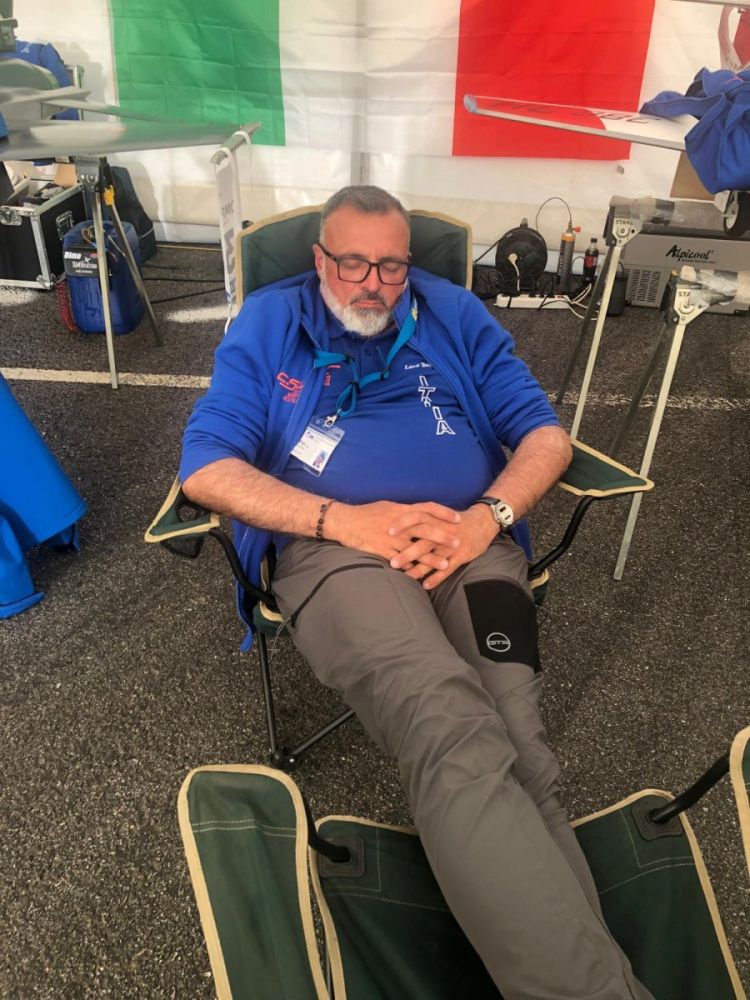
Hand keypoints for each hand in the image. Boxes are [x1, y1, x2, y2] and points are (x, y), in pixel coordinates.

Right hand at [326, 499, 460, 567]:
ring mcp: (392, 538)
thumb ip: (404, 510)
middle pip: (426, 529)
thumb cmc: (366, 513)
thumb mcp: (387, 506)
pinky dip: (411, 569)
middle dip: (443, 536)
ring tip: (446, 564)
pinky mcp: (384, 551)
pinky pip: (401, 562)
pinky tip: (421, 575)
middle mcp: (399, 524)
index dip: (444, 512)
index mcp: (401, 509)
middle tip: (458, 542)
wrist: (346, 522)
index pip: (427, 508)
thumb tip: (417, 512)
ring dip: (432, 558)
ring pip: (416, 549)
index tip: (458, 517)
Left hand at [388, 505, 498, 589]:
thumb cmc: (456, 521)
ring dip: (419, 569)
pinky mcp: (462, 556)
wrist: (483, 522)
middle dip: (407, 553)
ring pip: (433, 558)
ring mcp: (451, 546)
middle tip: (392, 563)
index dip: (402, 524)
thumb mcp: (439, 515)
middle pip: (422, 542)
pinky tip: (426, 586)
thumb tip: (399, 525)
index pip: (416, 518)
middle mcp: (442, 532)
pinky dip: (437, 578)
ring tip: (406, 578)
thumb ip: (422, 520)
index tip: (387, 532)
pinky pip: (447, 569)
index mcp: (435, 519)